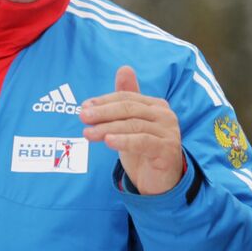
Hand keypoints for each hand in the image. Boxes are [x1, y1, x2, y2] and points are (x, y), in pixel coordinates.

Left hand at [79, 66, 184, 195]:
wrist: (161, 182)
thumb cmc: (144, 151)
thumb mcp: (131, 125)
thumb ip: (126, 100)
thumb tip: (124, 68)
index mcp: (156, 105)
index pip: (126, 97)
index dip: (104, 101)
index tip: (84, 107)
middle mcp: (165, 115)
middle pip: (129, 108)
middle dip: (103, 112)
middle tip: (83, 117)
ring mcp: (168, 132)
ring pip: (133, 125)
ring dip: (108, 128)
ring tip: (88, 133)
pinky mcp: (167, 150)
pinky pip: (143, 142)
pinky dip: (124, 141)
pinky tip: (108, 142)